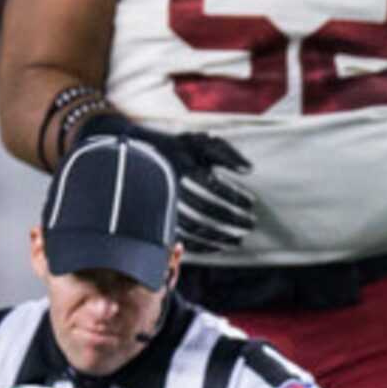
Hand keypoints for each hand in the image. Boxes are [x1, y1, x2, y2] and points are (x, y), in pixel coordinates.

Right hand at [80, 120, 255, 253]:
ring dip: (218, 237)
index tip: (251, 203)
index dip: (236, 198)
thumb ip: (226, 152)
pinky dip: (200, 246)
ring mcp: (162, 205)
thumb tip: (249, 170)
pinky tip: (216, 247)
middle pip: (207, 210)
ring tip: (237, 240)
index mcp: (184, 167)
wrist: (135, 152)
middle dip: (232, 220)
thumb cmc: (175, 145)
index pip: (216, 187)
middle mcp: (172, 188)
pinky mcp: (157, 218)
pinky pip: (178, 237)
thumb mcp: (200, 140)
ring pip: (193, 228)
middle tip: (251, 224)